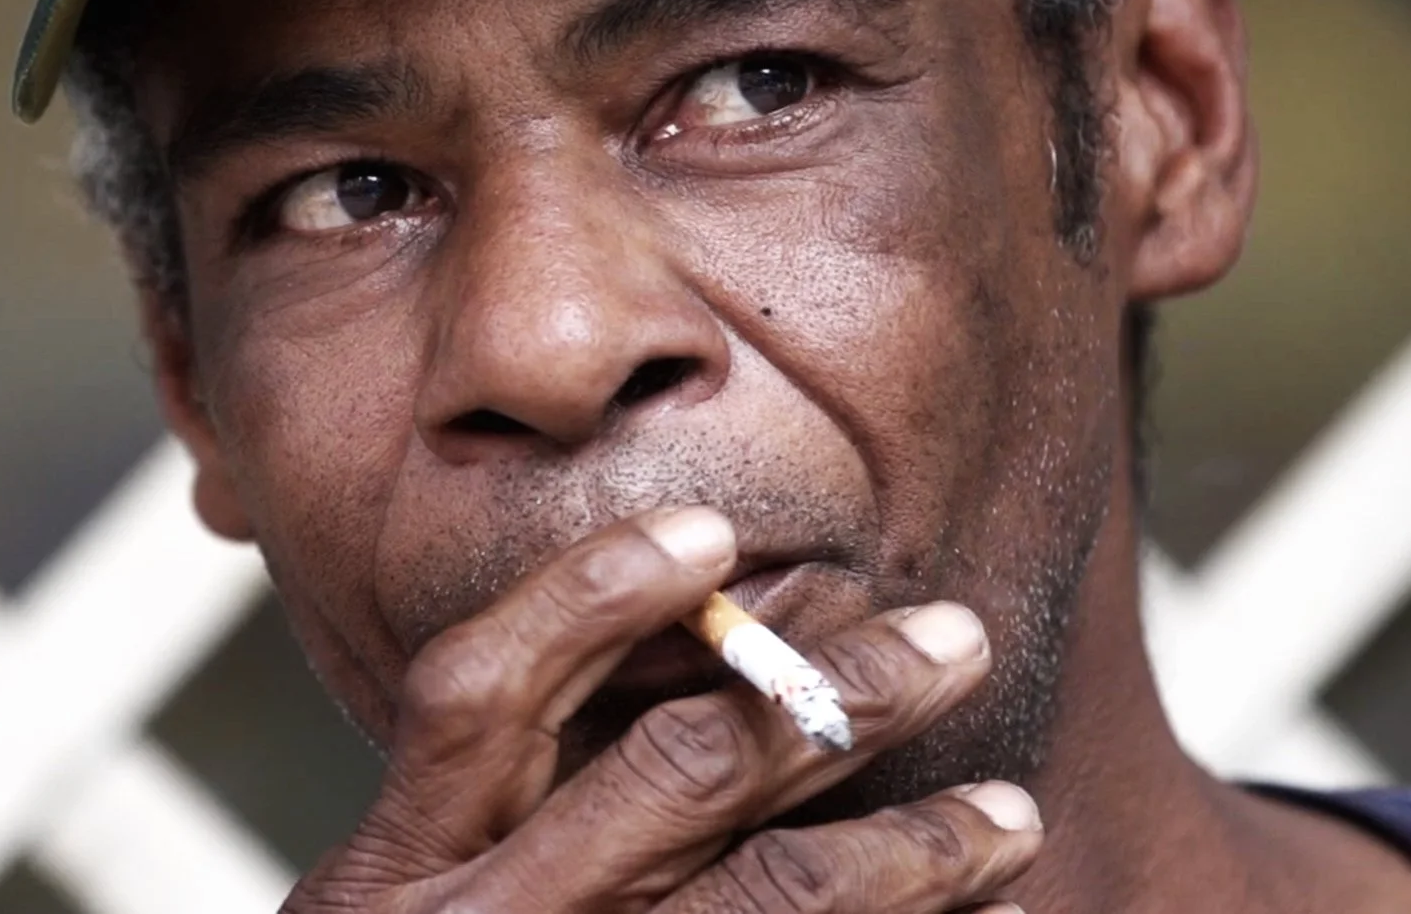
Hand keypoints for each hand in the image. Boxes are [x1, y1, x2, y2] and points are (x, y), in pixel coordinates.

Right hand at [283, 507, 1040, 913]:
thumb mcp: (416, 897)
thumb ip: (501, 796)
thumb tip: (696, 636)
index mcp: (398, 868)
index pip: (477, 694)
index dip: (590, 598)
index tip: (712, 533)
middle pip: (677, 772)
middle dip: (838, 692)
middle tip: (954, 638)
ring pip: (773, 894)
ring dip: (917, 845)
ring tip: (1012, 814)